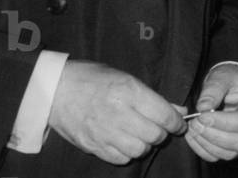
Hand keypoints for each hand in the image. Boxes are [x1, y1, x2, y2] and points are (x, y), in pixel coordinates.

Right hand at [48, 60, 185, 164]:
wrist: (56, 89)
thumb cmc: (95, 78)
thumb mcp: (127, 79)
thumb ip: (153, 97)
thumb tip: (179, 111)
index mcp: (130, 92)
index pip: (164, 114)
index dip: (177, 122)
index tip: (180, 124)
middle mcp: (119, 114)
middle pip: (154, 135)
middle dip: (163, 133)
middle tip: (160, 128)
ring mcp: (104, 132)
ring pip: (139, 149)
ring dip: (146, 144)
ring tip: (143, 135)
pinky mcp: (92, 146)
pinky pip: (120, 158)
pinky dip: (128, 154)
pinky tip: (126, 143)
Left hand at [184, 63, 237, 161]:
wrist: (228, 87)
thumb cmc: (228, 80)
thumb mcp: (222, 76)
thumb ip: (214, 89)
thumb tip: (203, 107)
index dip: (224, 123)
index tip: (203, 116)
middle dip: (214, 135)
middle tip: (195, 122)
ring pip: (229, 153)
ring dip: (206, 143)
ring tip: (192, 128)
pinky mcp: (230, 147)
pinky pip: (218, 156)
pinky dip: (202, 149)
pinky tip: (193, 136)